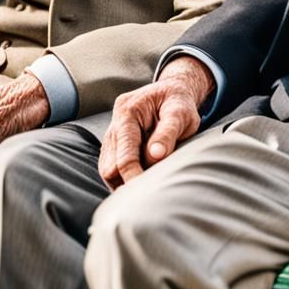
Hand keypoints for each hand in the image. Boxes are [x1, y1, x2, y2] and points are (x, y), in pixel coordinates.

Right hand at [98, 56, 213, 189]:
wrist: (172, 92)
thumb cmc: (178, 102)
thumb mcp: (180, 113)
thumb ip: (167, 132)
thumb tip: (155, 155)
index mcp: (128, 112)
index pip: (125, 153)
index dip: (133, 176)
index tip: (146, 194)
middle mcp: (114, 124)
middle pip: (110, 167)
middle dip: (126, 183)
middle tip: (148, 196)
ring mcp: (112, 136)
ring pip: (108, 170)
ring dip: (123, 183)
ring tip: (145, 191)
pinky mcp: (115, 145)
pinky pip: (113, 168)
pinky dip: (123, 179)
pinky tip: (140, 182)